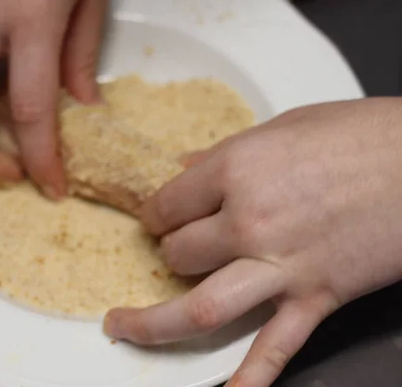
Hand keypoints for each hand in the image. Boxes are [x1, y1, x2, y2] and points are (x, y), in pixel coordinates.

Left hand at [104, 98, 401, 386]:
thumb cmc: (363, 135)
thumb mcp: (281, 127)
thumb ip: (226, 153)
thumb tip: (187, 167)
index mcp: (237, 171)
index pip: (168, 204)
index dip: (158, 213)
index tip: (160, 217)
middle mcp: (250, 222)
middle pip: (177, 253)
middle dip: (167, 253)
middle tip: (172, 251)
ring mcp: (281, 266)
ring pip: (199, 307)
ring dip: (155, 324)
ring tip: (126, 328)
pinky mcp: (316, 297)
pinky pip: (276, 348)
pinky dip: (250, 377)